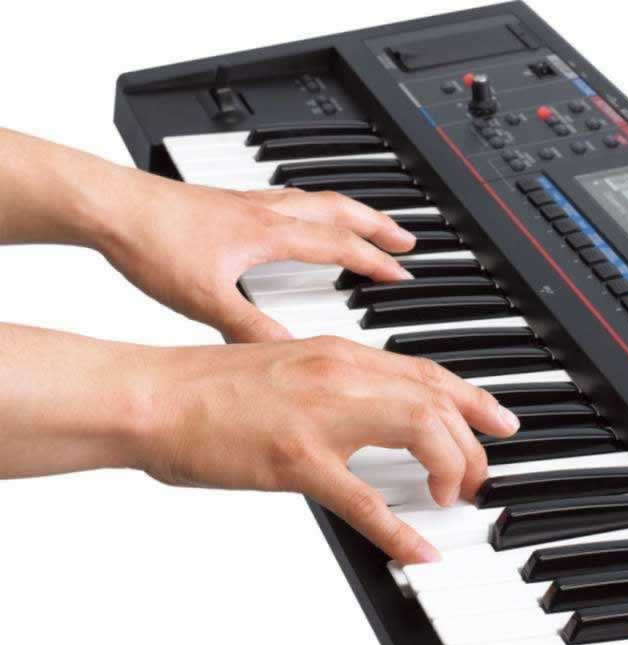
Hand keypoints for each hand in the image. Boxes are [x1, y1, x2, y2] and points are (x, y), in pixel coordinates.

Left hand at [100, 173, 415, 341]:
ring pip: (315, 199)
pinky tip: (298, 221)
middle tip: (405, 237)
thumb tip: (288, 353)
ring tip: (365, 223)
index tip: (402, 272)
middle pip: (340, 209)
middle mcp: (265, 212)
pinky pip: (286, 198)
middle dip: (378, 225)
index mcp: (269, 234)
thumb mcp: (205, 299)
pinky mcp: (228, 203)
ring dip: (350, 211)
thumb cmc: (153, 243)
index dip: (375, 261)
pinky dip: (310, 207)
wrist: (111, 208)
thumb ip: (250, 328)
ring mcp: (248, 204)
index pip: (338, 245)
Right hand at [136, 336, 519, 562]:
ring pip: (420, 432)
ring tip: (454, 498)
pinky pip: (365, 500)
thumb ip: (332, 387)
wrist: (154, 395)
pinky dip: (399, 530)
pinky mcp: (297, 461)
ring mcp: (322, 417)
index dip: (473, 398)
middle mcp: (340, 376)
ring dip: (451, 468)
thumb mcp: (286, 370)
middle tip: (479, 475)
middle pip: (437, 401)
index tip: (498, 421)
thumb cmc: (209, 387)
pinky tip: (418, 551)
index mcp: (337, 354)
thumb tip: (367, 413)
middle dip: (473, 441)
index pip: (426, 372)